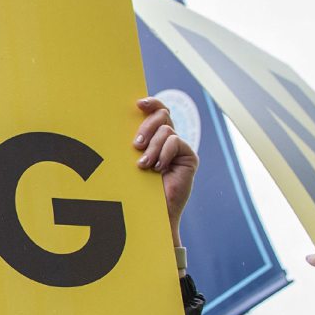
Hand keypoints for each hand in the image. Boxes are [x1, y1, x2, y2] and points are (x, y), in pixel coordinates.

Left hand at [133, 97, 197, 246]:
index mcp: (152, 137)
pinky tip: (159, 168)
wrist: (151, 211)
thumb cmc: (135, 186)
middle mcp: (167, 140)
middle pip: (162, 115)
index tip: (138, 104)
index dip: (151, 103)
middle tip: (136, 145)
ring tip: (144, 165)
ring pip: (166, 130)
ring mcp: (179, 148)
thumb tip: (126, 119)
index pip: (156, 111)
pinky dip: (164, 153)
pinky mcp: (188, 157)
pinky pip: (176, 142)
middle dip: (147, 127)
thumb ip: (134, 141)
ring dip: (152, 147)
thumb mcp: (130, 158)